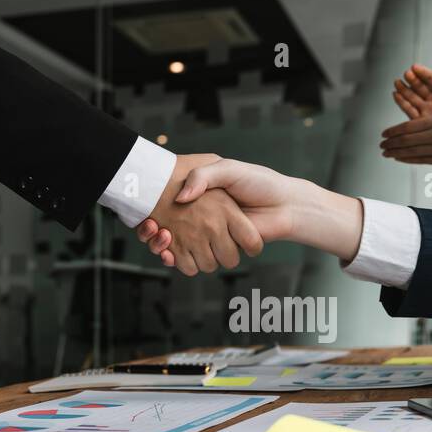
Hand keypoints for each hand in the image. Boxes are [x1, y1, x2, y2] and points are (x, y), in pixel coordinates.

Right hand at [136, 159, 364, 264]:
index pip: (171, 206)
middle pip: (172, 232)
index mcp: (205, 198)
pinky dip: (176, 260)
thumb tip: (181, 198)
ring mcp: (213, 237)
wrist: (287, 204)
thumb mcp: (226, 168)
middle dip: (157, 232)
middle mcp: (207, 220)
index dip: (157, 211)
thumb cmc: (259, 182)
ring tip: (158, 233)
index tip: (145, 209)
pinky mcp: (222, 252)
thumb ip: (203, 176)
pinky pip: (192, 263)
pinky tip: (166, 250)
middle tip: (150, 224)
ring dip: (164, 245)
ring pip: (178, 247)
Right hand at [392, 63, 431, 118]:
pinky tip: (396, 94)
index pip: (431, 79)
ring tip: (397, 82)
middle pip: (420, 87)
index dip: (423, 73)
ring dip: (404, 89)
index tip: (414, 67)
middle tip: (406, 74)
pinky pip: (409, 111)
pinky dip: (401, 102)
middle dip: (412, 80)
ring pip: (412, 97)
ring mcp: (426, 110)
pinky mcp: (421, 121)